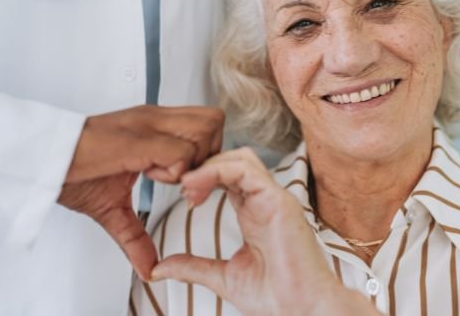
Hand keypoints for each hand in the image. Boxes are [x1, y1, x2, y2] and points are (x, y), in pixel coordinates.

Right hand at [57, 105, 223, 280]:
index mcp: (154, 127)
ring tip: (160, 177)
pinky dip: (175, 172)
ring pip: (205, 130)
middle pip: (214, 121)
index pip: (208, 124)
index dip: (208, 156)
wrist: (41, 160)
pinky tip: (147, 175)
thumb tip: (147, 267)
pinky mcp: (138, 140)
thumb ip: (135, 236)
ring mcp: (148, 125)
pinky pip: (181, 153)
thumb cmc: (72, 170)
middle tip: (184, 183)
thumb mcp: (113, 207)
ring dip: (192, 161)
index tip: (188, 186)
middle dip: (210, 155)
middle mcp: (156, 119)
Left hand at [150, 149, 378, 315]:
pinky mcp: (278, 201)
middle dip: (203, 166)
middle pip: (233, 160)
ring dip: (208, 165)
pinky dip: (217, 170)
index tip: (181, 194)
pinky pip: (246, 170)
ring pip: (240, 158)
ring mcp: (274, 198)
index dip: (201, 178)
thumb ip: (192, 266)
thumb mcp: (222, 277)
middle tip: (180, 187)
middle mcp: (265, 201)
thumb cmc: (275, 298)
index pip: (228, 177)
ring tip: (186, 185)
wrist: (300, 311)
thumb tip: (159, 268)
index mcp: (255, 213)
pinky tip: (196, 184)